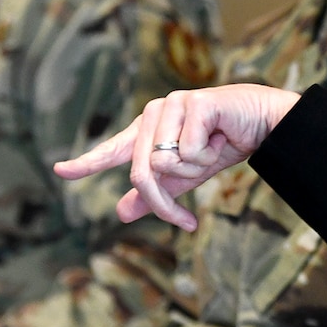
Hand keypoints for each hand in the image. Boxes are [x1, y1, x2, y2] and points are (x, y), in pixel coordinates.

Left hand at [53, 85, 300, 229]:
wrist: (264, 123)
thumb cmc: (224, 144)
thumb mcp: (187, 177)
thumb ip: (157, 192)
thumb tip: (121, 213)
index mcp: (149, 128)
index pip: (113, 150)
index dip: (87, 162)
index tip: (61, 171)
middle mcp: (155, 112)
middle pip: (143, 173)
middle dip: (164, 204)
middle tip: (187, 223)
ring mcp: (173, 104)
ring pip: (167, 164)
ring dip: (196, 170)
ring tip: (213, 148)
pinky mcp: (194, 103)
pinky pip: (189, 152)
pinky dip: (210, 155)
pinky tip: (221, 136)